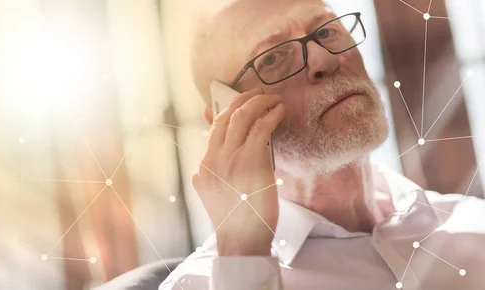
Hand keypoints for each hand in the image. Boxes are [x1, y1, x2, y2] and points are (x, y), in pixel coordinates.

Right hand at [192, 88, 283, 255]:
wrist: (242, 239)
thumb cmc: (235, 217)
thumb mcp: (215, 190)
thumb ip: (214, 165)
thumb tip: (215, 145)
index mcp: (204, 165)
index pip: (215, 126)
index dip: (229, 107)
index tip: (242, 99)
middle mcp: (213, 158)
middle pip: (227, 116)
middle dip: (244, 98)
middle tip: (260, 93)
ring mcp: (230, 159)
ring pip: (243, 116)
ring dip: (260, 102)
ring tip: (273, 99)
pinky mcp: (251, 161)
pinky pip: (261, 128)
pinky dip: (272, 115)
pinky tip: (280, 112)